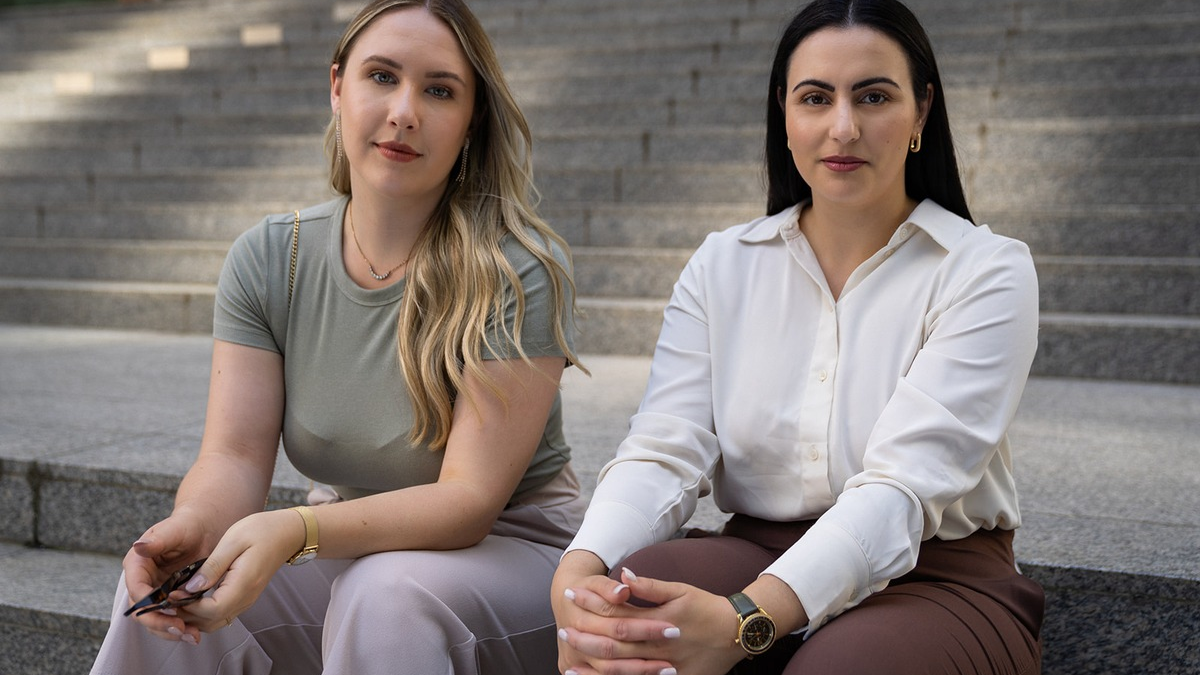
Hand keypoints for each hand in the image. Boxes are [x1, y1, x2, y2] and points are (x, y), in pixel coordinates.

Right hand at [121, 513, 211, 644]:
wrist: (203, 530)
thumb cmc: (187, 525)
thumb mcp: (175, 529)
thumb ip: (158, 540)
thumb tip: (139, 546)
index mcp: (137, 565)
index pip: (136, 590)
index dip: (148, 604)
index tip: (168, 611)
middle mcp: (142, 581)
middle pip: (142, 610)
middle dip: (159, 623)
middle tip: (181, 629)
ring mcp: (155, 592)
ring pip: (155, 619)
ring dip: (170, 631)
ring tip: (191, 636)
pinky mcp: (169, 600)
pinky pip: (170, 618)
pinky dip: (180, 627)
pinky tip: (195, 633)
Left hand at [166, 508, 305, 640]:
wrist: (286, 533)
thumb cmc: (261, 531)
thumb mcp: (233, 540)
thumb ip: (211, 567)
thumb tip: (190, 589)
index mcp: (243, 584)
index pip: (211, 610)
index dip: (188, 606)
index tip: (171, 593)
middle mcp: (245, 598)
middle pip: (210, 622)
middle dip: (185, 616)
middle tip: (166, 600)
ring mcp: (246, 600)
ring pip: (214, 622)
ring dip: (193, 617)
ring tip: (176, 599)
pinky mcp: (243, 597)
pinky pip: (220, 614)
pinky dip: (202, 613)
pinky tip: (191, 598)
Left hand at [558, 567, 745, 674]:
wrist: (737, 633)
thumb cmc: (707, 607)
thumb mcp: (681, 590)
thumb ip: (650, 587)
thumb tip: (622, 575)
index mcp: (660, 622)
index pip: (617, 615)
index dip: (592, 605)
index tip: (571, 597)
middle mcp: (660, 648)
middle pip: (615, 647)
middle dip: (586, 639)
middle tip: (562, 630)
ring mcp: (666, 670)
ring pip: (623, 673)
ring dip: (594, 669)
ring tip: (570, 666)